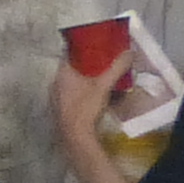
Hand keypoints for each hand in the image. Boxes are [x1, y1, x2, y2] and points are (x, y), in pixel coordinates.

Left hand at [48, 50, 127, 165]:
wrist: (75, 137)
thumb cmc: (86, 107)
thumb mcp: (104, 85)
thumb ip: (117, 68)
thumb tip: (129, 52)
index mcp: (62, 73)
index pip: (68, 52)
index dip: (81, 47)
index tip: (94, 45)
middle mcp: (55, 84)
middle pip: (71, 68)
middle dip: (87, 66)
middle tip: (102, 64)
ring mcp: (55, 98)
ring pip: (71, 83)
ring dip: (84, 81)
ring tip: (100, 80)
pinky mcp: (60, 111)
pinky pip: (71, 96)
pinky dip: (82, 94)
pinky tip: (93, 98)